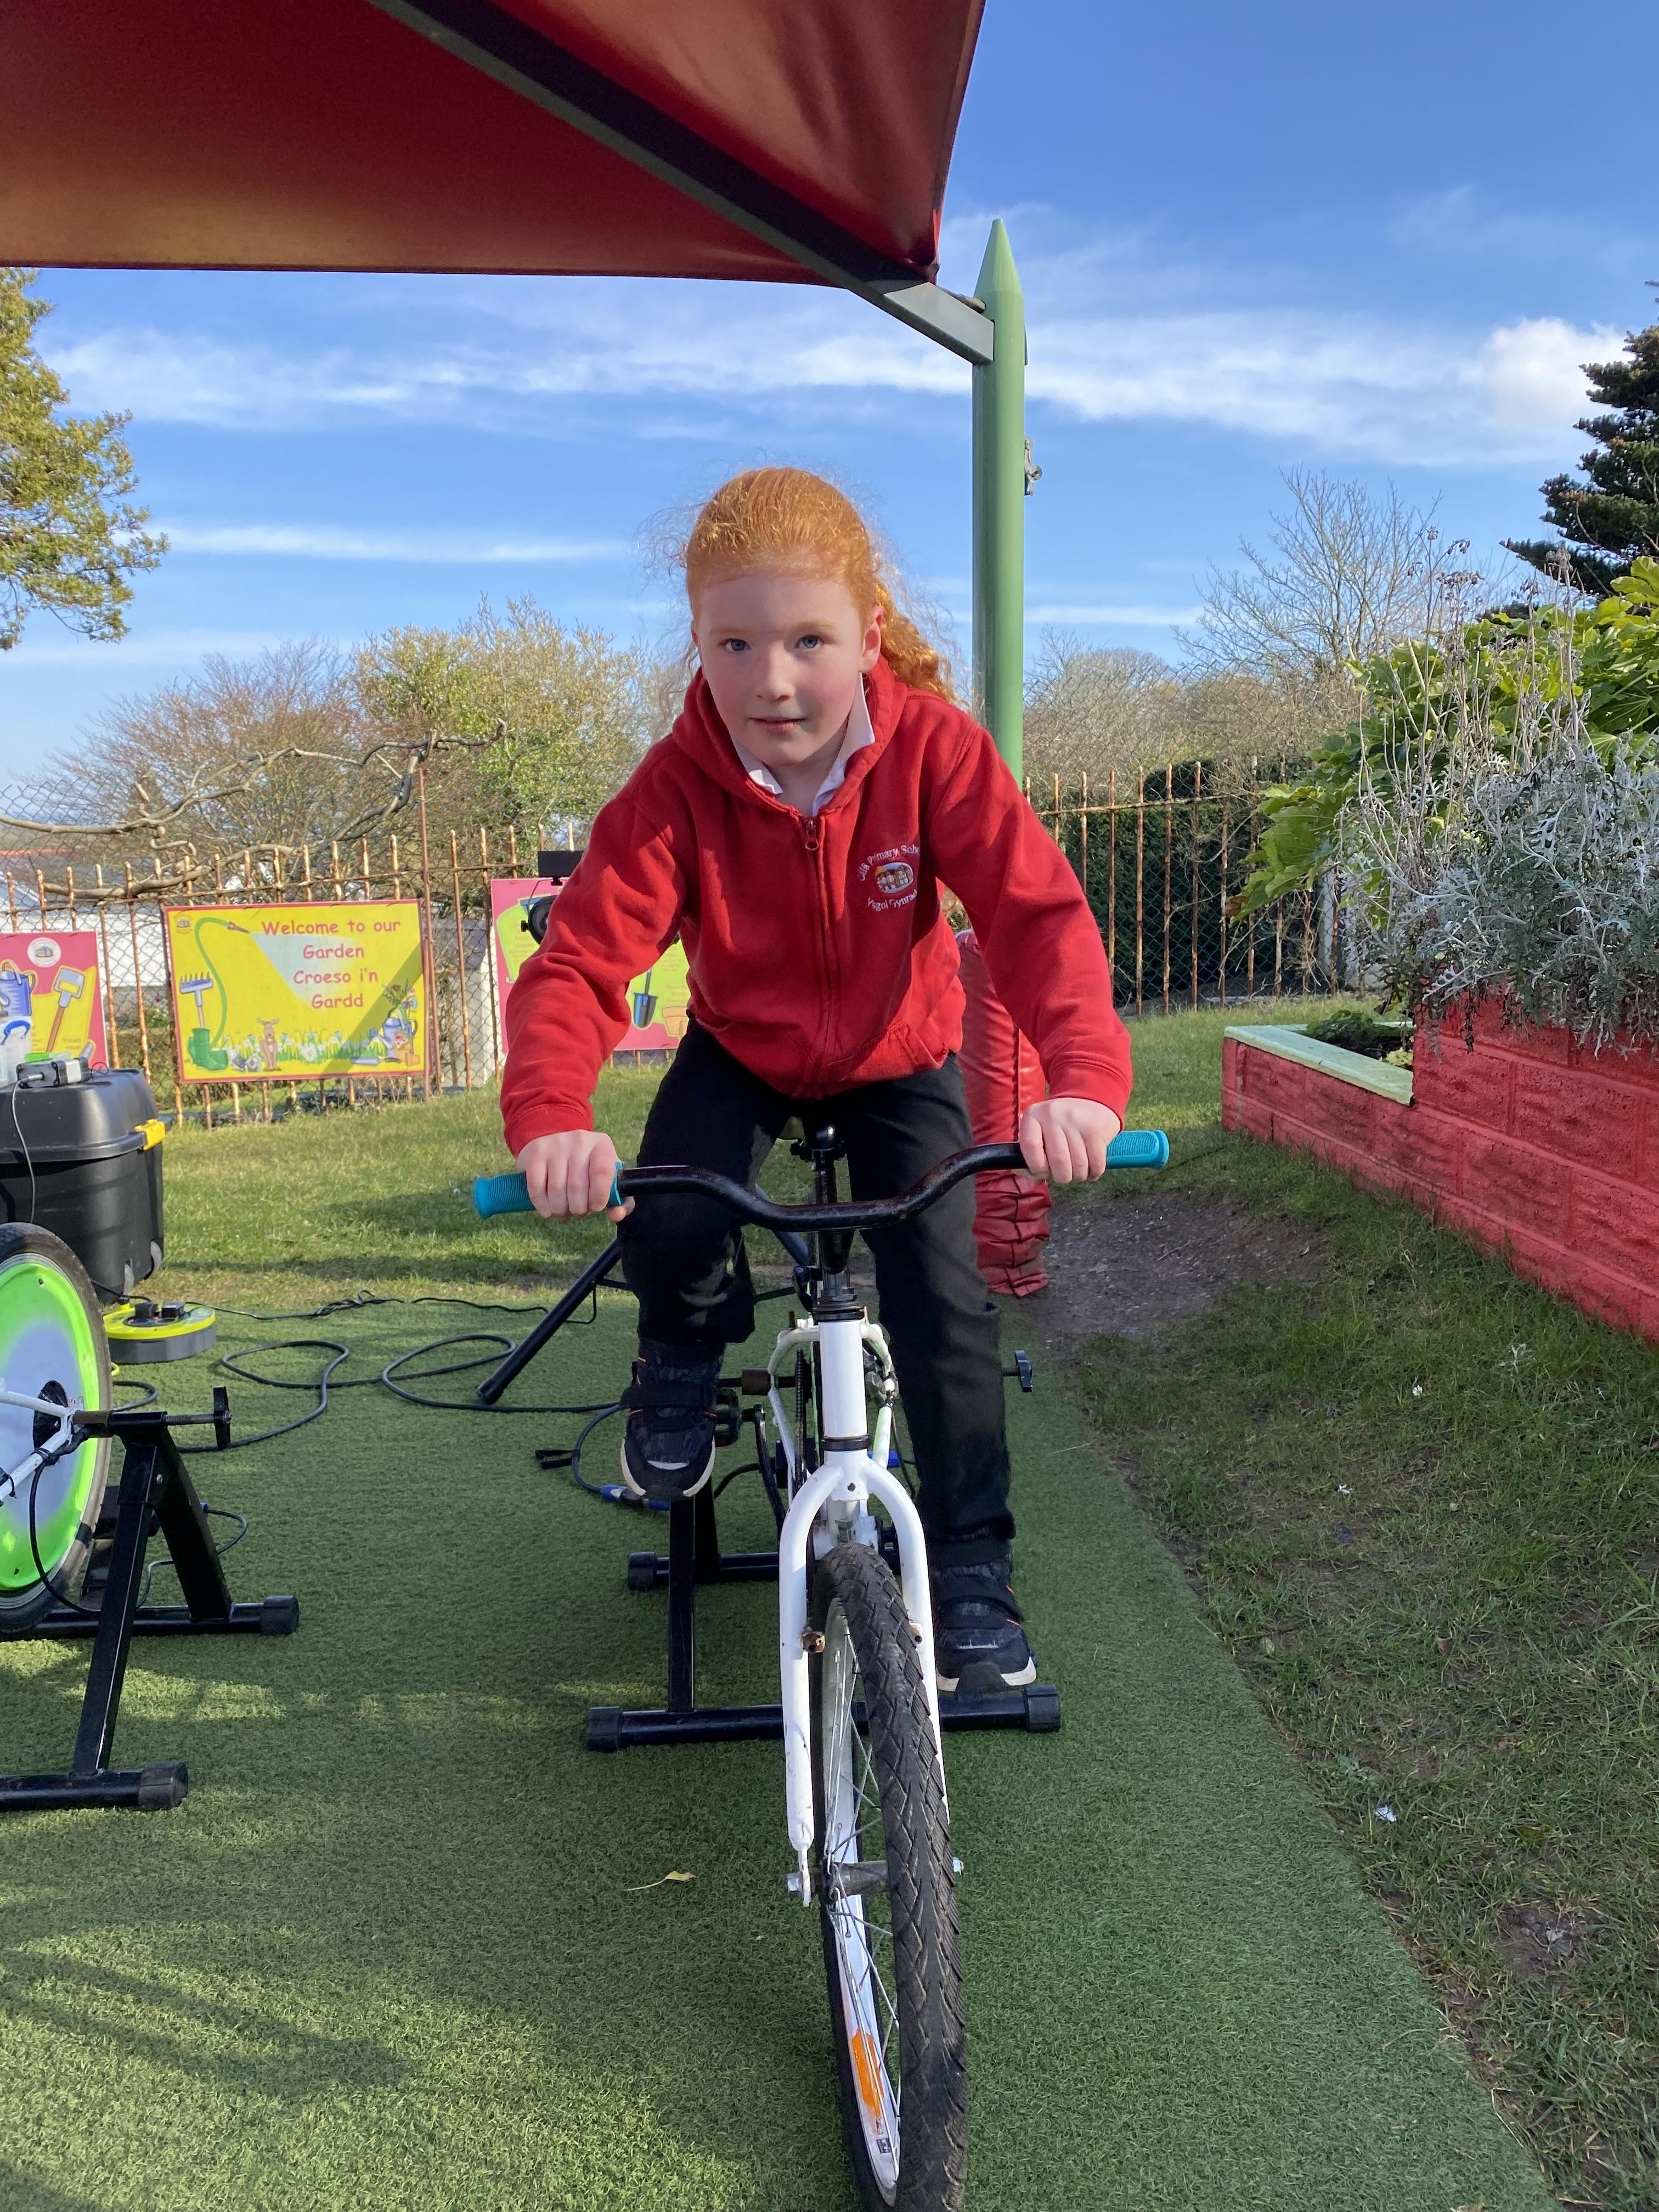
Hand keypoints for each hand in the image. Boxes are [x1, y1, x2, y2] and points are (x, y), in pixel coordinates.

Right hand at [514, 1129, 632, 1219]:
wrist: (556, 1145)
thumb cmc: (587, 1168)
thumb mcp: (606, 1177)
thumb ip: (618, 1199)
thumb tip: (617, 1214)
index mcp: (602, 1145)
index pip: (603, 1171)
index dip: (599, 1195)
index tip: (595, 1207)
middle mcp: (580, 1140)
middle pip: (578, 1185)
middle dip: (578, 1208)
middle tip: (577, 1212)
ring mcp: (556, 1144)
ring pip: (557, 1188)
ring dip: (560, 1209)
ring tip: (563, 1212)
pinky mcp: (536, 1152)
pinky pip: (537, 1186)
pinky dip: (542, 1204)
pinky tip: (547, 1210)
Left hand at [1018, 1097, 1122, 1183]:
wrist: (1092, 1100)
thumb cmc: (1060, 1125)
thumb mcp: (1041, 1129)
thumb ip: (1032, 1153)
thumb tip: (1031, 1177)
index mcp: (1033, 1116)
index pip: (1030, 1146)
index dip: (1037, 1167)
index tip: (1044, 1173)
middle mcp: (1053, 1114)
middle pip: (1058, 1160)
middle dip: (1062, 1177)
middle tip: (1064, 1175)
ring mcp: (1075, 1120)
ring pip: (1078, 1165)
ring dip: (1079, 1176)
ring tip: (1078, 1172)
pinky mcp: (1096, 1128)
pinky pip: (1096, 1163)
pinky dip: (1094, 1173)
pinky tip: (1091, 1169)